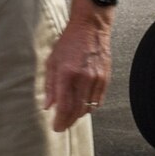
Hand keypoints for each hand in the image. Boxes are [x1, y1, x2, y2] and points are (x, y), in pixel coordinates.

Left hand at [47, 5, 113, 131]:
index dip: (60, 121)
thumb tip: (48, 106)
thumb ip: (50, 85)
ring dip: (79, 114)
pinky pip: (98, 100)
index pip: (64, 107)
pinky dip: (90, 106)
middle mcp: (83, 78)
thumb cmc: (69, 42)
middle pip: (77, 111)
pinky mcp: (106, 78)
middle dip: (68, 121)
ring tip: (71, 115)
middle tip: (62, 126)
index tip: (56, 128)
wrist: (90, 27)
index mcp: (67, 74)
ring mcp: (97, 79)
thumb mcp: (52, 61)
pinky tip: (83, 104)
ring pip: (89, 107)